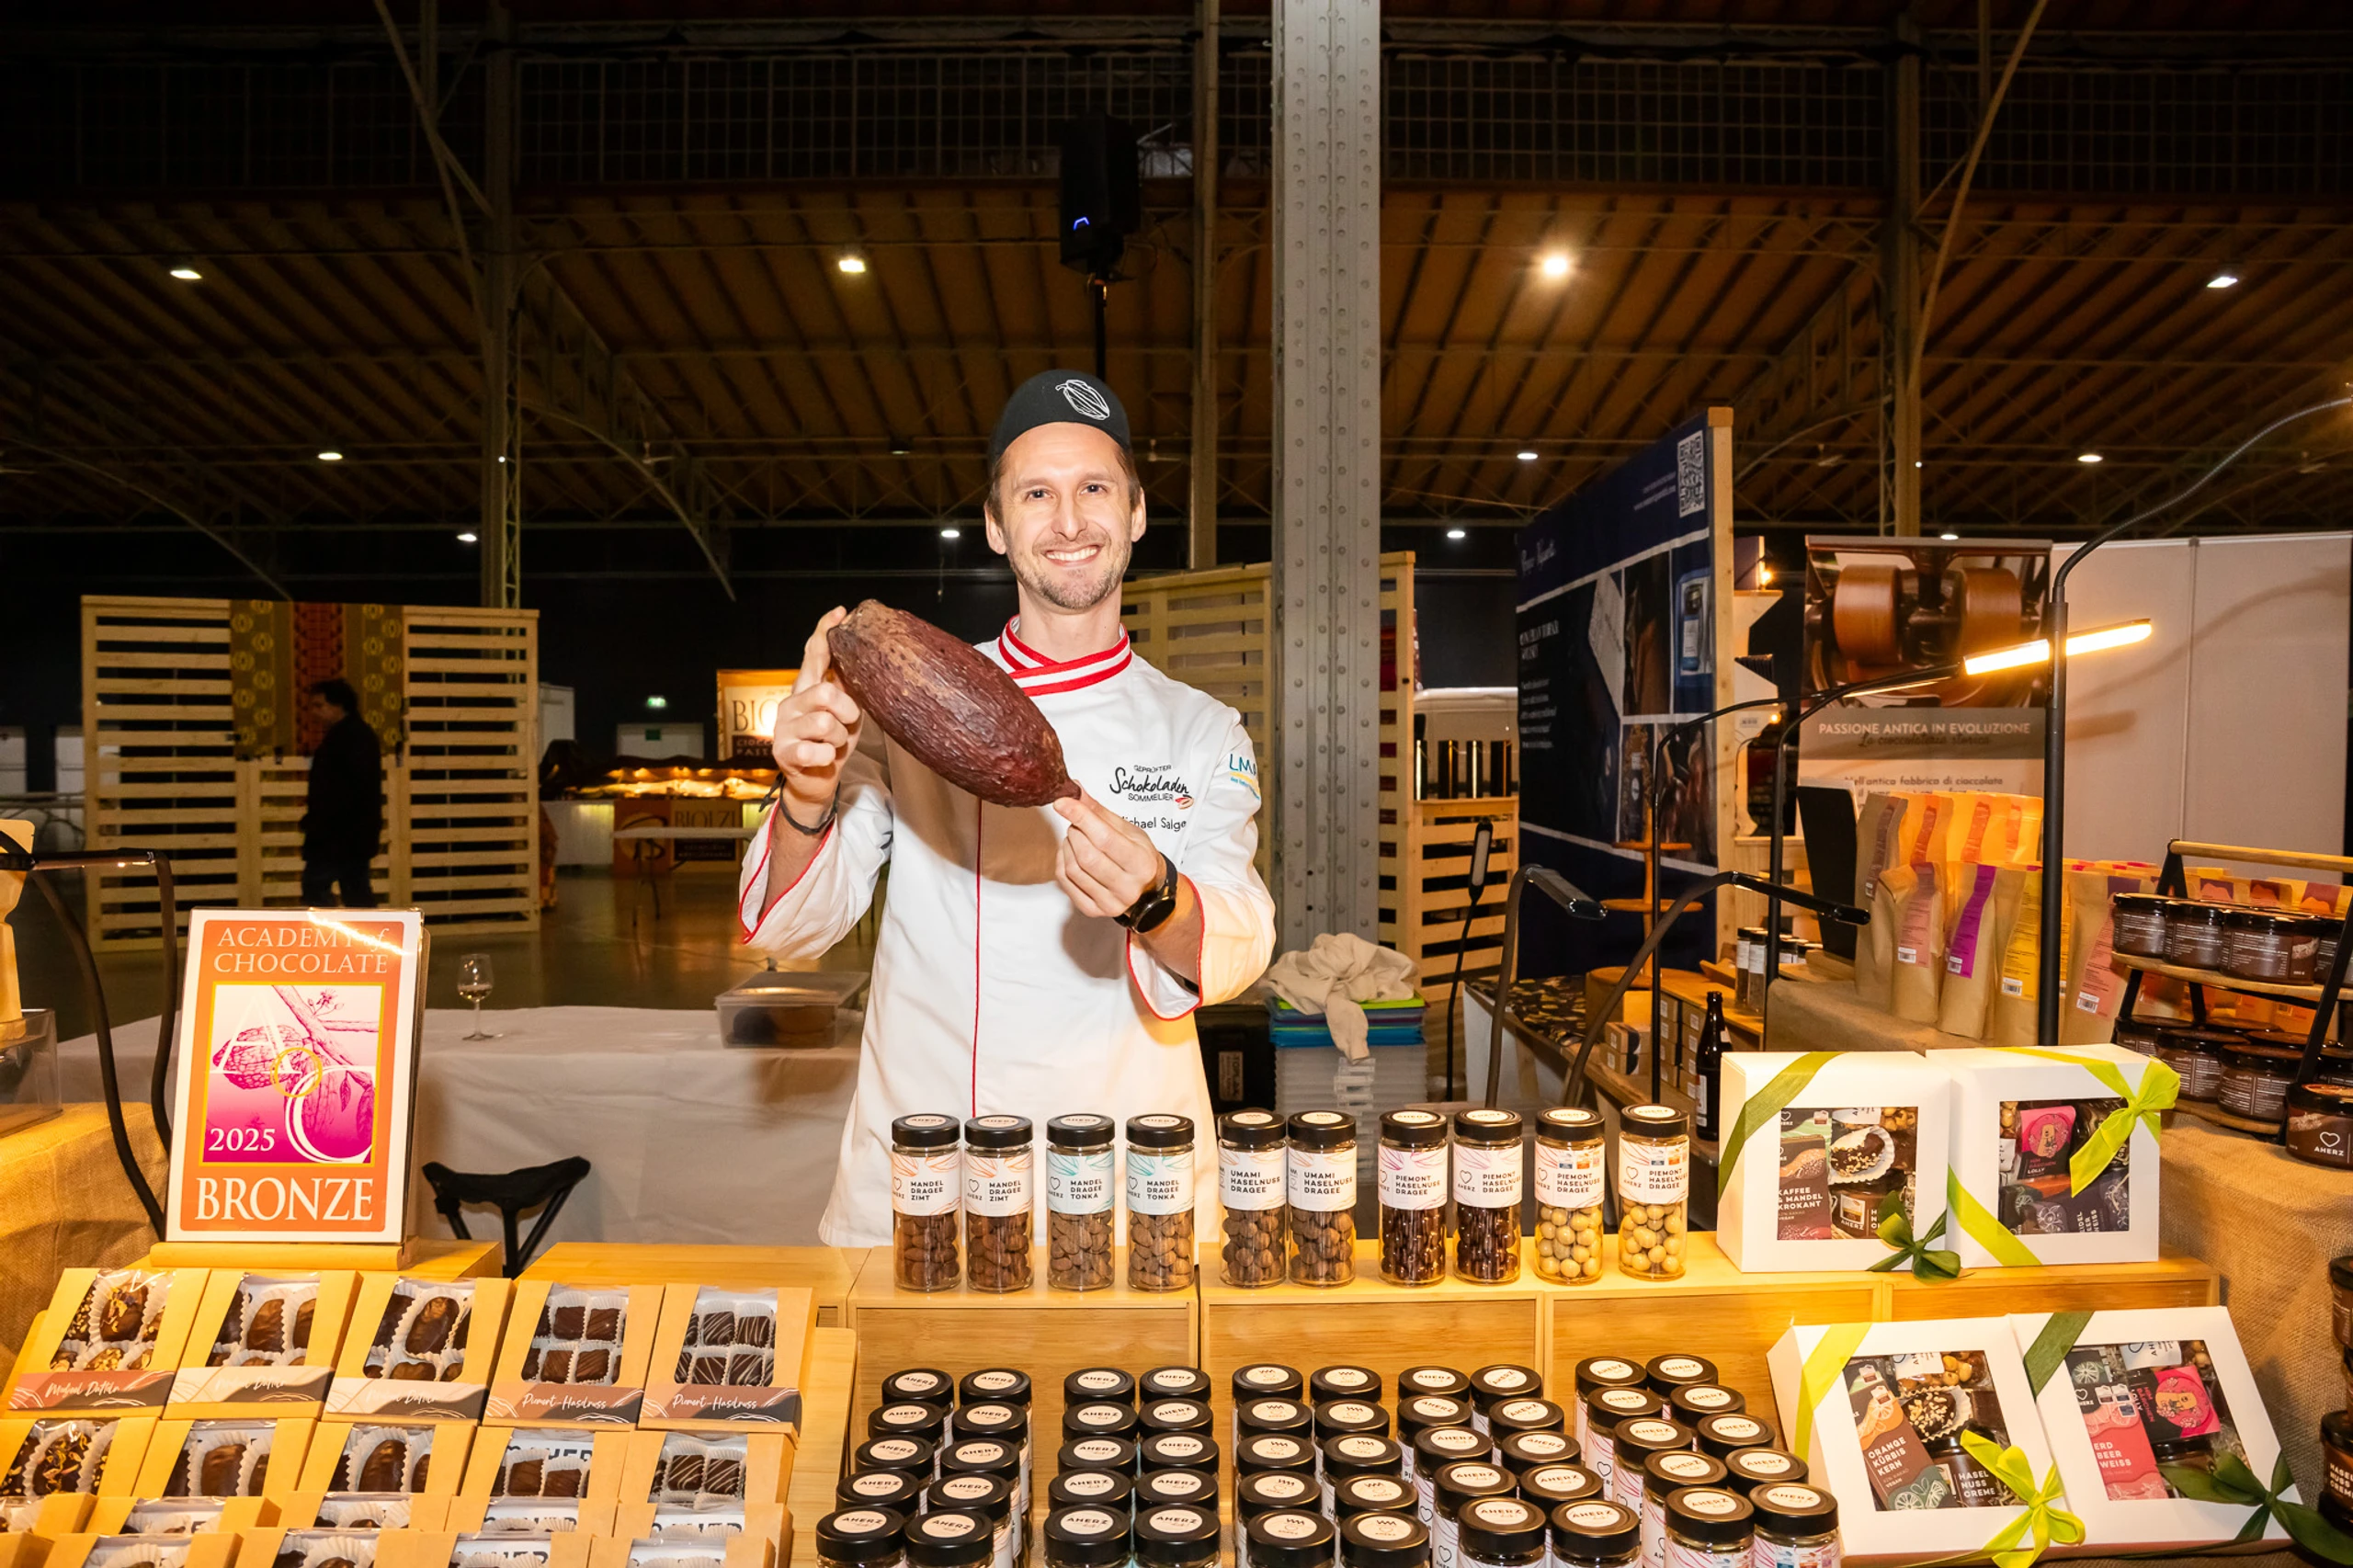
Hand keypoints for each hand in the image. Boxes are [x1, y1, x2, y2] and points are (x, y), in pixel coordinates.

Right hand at [770, 608, 863, 815]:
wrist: (816, 782)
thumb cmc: (831, 744)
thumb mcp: (845, 713)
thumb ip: (846, 688)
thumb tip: (864, 657)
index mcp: (806, 689)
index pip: (813, 654)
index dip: (824, 633)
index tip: (839, 613)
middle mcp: (791, 702)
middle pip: (825, 692)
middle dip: (846, 712)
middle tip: (846, 724)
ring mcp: (784, 727)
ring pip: (825, 723)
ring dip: (839, 738)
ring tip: (833, 744)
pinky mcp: (783, 752)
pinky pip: (817, 749)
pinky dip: (828, 757)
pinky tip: (823, 758)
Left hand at [1052, 789, 1163, 918]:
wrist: (1148, 891)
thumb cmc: (1138, 857)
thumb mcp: (1128, 831)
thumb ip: (1099, 812)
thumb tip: (1075, 791)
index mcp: (1141, 864)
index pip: (1105, 839)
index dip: (1081, 818)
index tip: (1063, 803)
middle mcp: (1127, 888)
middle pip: (1087, 856)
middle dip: (1075, 833)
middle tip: (1078, 824)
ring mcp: (1110, 903)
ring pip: (1073, 868)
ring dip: (1067, 846)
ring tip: (1076, 839)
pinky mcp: (1093, 911)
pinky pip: (1066, 882)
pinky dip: (1062, 862)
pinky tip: (1071, 855)